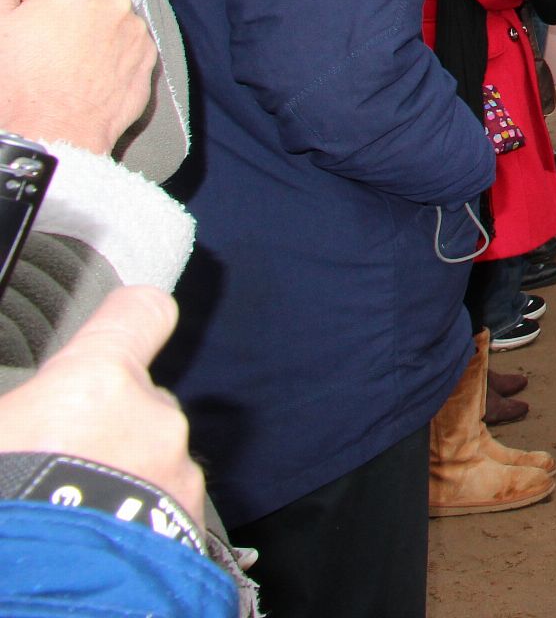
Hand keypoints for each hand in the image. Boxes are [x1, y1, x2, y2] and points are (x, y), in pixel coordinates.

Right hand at [0, 0, 154, 155]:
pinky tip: (89, 79)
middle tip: (51, 43)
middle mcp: (118, 5)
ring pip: (118, 24)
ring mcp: (138, 36)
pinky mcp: (149, 65)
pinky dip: (116, 59)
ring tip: (69, 66)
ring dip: (100, 36)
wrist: (47, 136)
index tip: (46, 10)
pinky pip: (131, 51)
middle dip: (81, 13)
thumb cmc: (15, 82)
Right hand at [0, 287, 204, 521]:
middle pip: (141, 401)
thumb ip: (28, 407)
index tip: (123, 325)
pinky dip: (140, 521)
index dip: (131, 319)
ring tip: (74, 514)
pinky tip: (98, 544)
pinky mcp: (190, 526)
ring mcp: (178, 473)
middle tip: (61, 466)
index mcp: (97, 380)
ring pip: (156, 459)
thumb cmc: (6, 505)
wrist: (40, 596)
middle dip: (110, 427)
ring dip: (127, 477)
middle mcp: (153, 416)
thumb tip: (31, 413)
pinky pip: (165, 508)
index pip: (141, 313)